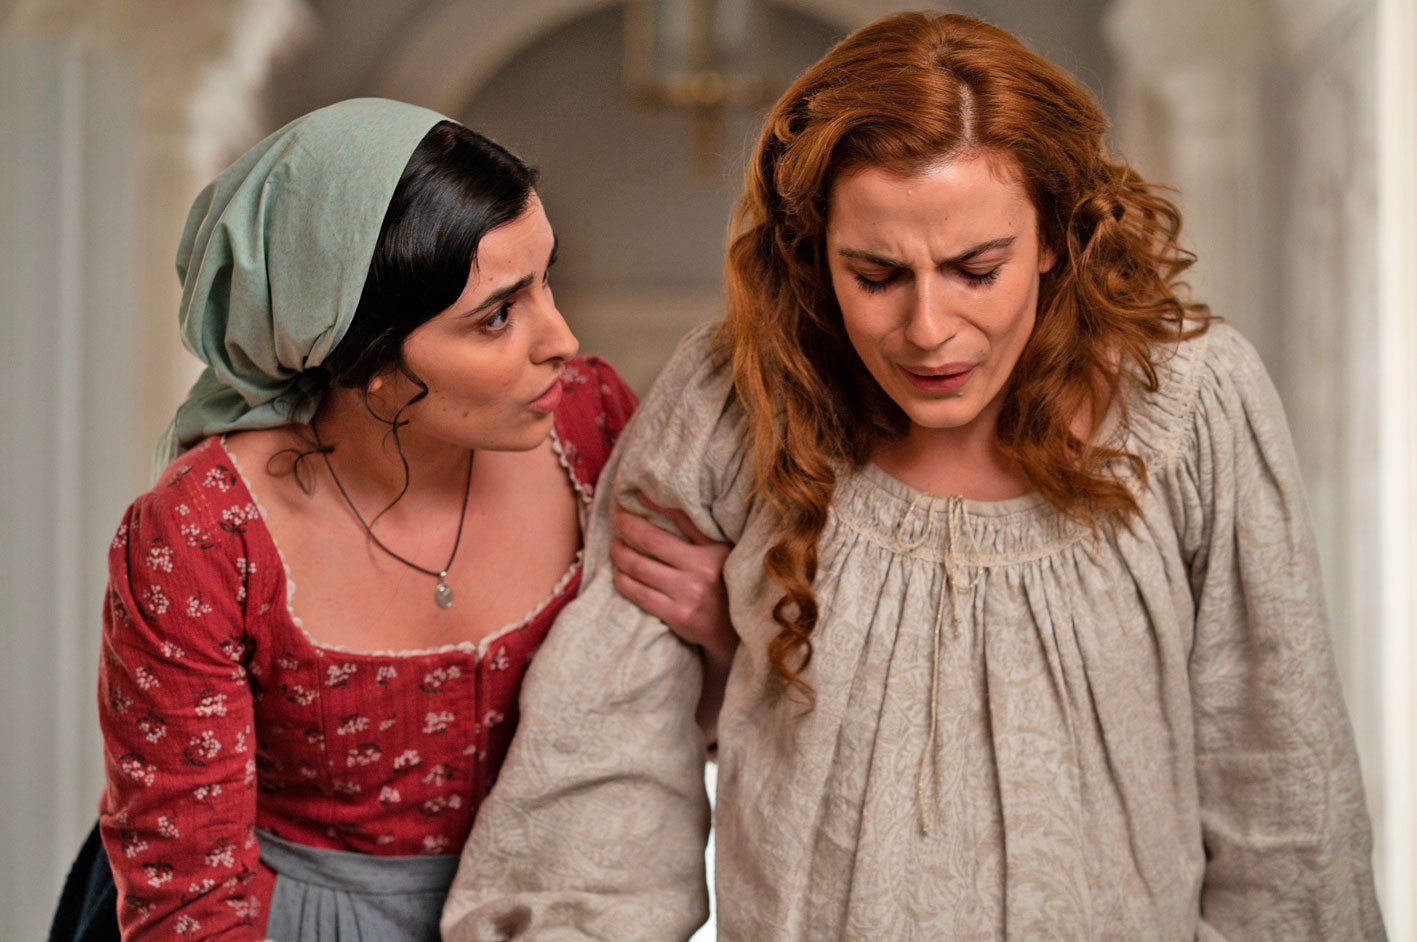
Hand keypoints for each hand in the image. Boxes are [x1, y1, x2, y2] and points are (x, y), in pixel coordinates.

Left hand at [610, 493, 736, 744]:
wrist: (734, 633)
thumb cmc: (725, 585)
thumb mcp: (723, 554)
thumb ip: (700, 532)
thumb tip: (666, 502)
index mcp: (717, 549)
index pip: (683, 518)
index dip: (656, 504)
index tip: (636, 494)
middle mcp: (703, 570)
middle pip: (653, 541)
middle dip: (629, 525)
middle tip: (617, 516)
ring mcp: (689, 594)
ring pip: (641, 568)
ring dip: (620, 553)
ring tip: (614, 545)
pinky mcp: (677, 615)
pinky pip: (639, 593)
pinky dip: (623, 579)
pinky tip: (618, 571)